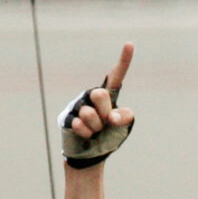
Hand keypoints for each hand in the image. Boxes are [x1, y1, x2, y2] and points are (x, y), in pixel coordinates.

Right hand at [60, 43, 134, 167]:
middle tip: (104, 123)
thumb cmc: (108, 137)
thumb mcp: (123, 127)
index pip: (116, 76)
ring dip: (95, 127)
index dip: (124, 60)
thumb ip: (124, 118)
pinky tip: (85, 136)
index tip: (130, 44)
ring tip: (94, 132)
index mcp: (109, 95)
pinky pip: (79, 124)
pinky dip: (86, 134)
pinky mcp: (68, 117)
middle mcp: (92, 96)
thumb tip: (112, 117)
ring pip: (89, 113)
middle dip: (104, 112)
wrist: (91, 154)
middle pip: (100, 95)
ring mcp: (78, 105)